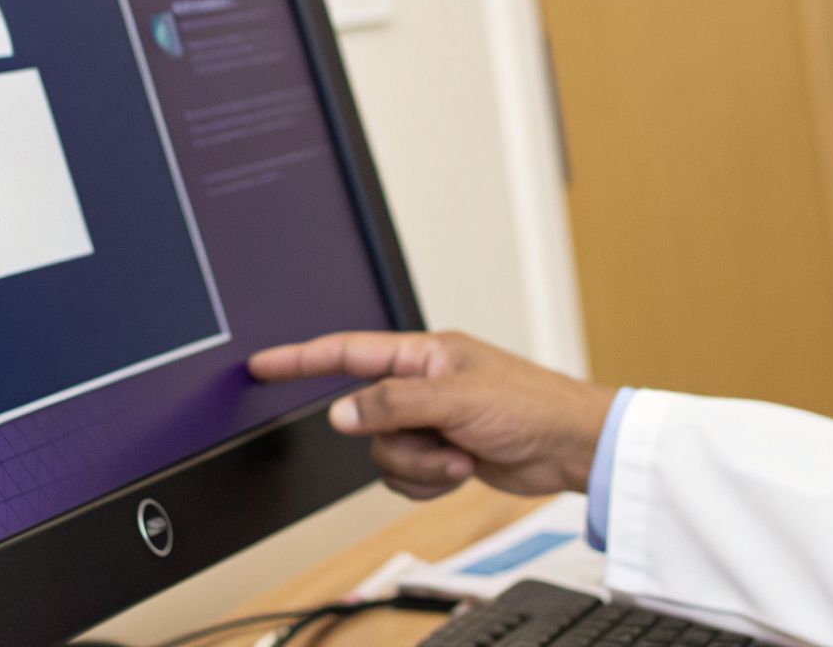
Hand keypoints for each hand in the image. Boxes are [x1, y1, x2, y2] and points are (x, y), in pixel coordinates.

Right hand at [249, 331, 615, 500]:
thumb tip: (343, 413)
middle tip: (437, 441)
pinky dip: (430, 481)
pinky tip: (462, 470)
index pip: (347, 352)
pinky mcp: (441, 453)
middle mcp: (421, 385)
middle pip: (366, 419)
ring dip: (420, 466)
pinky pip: (405, 475)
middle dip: (399, 442)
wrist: (568, 447)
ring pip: (383, 453)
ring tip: (460, 457)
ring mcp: (430, 421)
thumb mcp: (455, 399)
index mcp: (423, 354)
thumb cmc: (530, 406)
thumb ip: (392, 404)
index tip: (263, 364)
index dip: (301, 359)